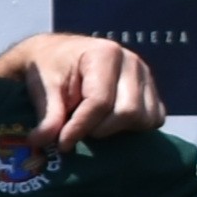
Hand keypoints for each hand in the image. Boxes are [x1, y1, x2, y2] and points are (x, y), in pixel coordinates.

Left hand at [0, 32, 166, 143]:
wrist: (60, 55)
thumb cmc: (50, 68)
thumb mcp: (43, 88)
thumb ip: (47, 115)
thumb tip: (41, 141)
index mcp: (104, 54)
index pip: (100, 101)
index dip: (80, 127)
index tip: (63, 143)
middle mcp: (130, 61)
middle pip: (127, 112)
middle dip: (99, 129)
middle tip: (77, 129)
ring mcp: (144, 74)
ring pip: (144, 118)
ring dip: (117, 130)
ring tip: (93, 123)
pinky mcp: (150, 88)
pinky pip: (155, 117)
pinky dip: (135, 127)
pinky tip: (110, 122)